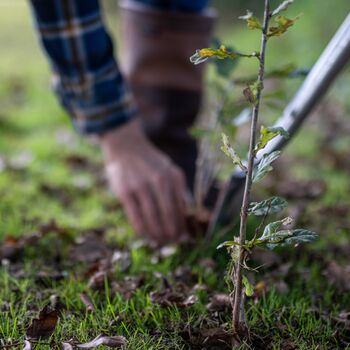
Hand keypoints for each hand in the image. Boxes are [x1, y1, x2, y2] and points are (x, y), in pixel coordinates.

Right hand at [99, 119, 187, 243]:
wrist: (126, 146)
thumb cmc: (150, 163)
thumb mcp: (169, 169)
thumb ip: (177, 190)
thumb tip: (183, 218)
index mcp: (174, 176)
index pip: (181, 207)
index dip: (182, 225)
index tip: (182, 235)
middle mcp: (160, 180)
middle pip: (169, 215)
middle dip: (172, 232)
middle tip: (172, 241)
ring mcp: (141, 185)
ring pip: (152, 218)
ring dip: (157, 234)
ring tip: (159, 240)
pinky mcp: (125, 192)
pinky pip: (135, 216)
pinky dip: (141, 229)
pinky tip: (145, 234)